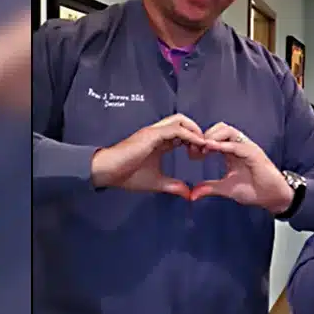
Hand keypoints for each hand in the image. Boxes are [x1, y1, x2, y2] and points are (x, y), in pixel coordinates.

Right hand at [90, 114, 206, 196]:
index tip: (202, 155)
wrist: (107, 172)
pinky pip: (176, 128)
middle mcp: (158, 133)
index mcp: (159, 142)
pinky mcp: (152, 134)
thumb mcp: (156, 182)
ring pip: (181, 120)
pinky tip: (197, 145)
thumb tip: (188, 193)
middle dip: (197, 133)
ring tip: (203, 145)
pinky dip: (190, 134)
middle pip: (183, 122)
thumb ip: (173, 185)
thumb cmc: (126, 175)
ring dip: (195, 131)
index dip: (194, 141)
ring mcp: (154, 131)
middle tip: (205, 149)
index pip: (182, 134)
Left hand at [190, 122, 293, 213]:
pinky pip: (237, 145)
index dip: (201, 141)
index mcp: (232, 151)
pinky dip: (224, 145)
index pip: (215, 136)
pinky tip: (212, 149)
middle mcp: (239, 146)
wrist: (272, 197)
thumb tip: (193, 194)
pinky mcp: (254, 153)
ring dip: (213, 136)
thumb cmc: (254, 190)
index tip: (192, 153)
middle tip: (196, 150)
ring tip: (203, 147)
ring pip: (228, 130)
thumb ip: (210, 188)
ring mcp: (247, 148)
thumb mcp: (226, 188)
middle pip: (220, 127)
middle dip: (205, 135)